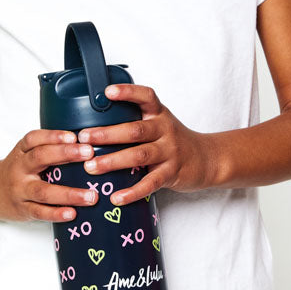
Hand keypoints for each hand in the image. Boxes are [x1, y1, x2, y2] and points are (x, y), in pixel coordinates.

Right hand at [0, 130, 100, 222]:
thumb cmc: (16, 170)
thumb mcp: (25, 154)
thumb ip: (48, 148)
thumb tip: (84, 144)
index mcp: (21, 151)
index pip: (34, 139)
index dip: (53, 136)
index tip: (73, 136)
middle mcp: (19, 169)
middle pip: (39, 158)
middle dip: (65, 154)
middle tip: (88, 153)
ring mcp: (20, 190)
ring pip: (43, 191)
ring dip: (69, 194)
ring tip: (90, 196)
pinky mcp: (22, 210)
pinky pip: (40, 212)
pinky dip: (56, 213)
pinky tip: (72, 213)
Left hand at [76, 84, 213, 205]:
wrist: (207, 159)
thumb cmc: (173, 140)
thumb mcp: (159, 122)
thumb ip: (135, 119)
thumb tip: (94, 121)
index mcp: (158, 114)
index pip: (146, 97)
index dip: (127, 92)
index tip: (107, 92)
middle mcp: (164, 130)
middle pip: (135, 130)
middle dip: (107, 134)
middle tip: (84, 138)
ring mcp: (169, 152)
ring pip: (139, 155)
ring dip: (113, 161)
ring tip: (91, 167)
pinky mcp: (171, 173)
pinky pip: (150, 183)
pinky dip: (132, 192)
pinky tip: (116, 197)